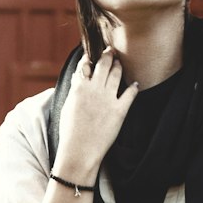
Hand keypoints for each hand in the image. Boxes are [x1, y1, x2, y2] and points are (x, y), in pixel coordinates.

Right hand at [54, 48, 138, 181]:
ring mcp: (108, 99)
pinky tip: (135, 84)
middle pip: (104, 64)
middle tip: (111, 51)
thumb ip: (74, 90)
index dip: (90, 58)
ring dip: (118, 66)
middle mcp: (94, 89)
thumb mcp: (66, 107)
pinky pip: (130, 93)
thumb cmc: (69, 132)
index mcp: (79, 87)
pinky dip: (133, 87)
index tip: (93, 55)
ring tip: (119, 64)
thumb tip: (78, 80)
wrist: (79, 151)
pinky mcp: (119, 110)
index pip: (85, 65)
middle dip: (108, 55)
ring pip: (117, 73)